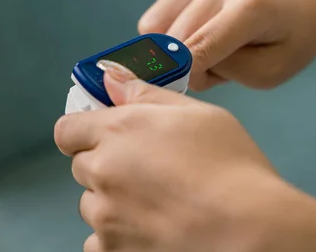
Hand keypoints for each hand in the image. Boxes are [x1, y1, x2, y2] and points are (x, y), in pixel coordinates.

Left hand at [54, 62, 282, 251]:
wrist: (248, 227)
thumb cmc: (230, 165)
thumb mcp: (198, 114)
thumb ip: (146, 95)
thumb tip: (111, 80)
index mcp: (118, 131)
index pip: (67, 130)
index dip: (85, 131)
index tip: (107, 135)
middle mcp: (102, 172)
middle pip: (81, 166)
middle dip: (106, 163)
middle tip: (148, 168)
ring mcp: (105, 217)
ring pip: (92, 204)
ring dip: (112, 200)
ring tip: (156, 202)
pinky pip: (98, 241)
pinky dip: (116, 235)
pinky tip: (150, 227)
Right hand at [138, 0, 315, 90]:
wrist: (302, 5)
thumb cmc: (288, 44)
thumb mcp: (267, 73)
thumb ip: (223, 70)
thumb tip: (180, 59)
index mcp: (252, 5)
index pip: (199, 47)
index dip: (186, 75)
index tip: (188, 86)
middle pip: (175, 38)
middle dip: (186, 63)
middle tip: (215, 69)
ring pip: (157, 26)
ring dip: (175, 47)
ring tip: (208, 48)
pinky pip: (158, 14)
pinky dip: (170, 30)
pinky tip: (200, 30)